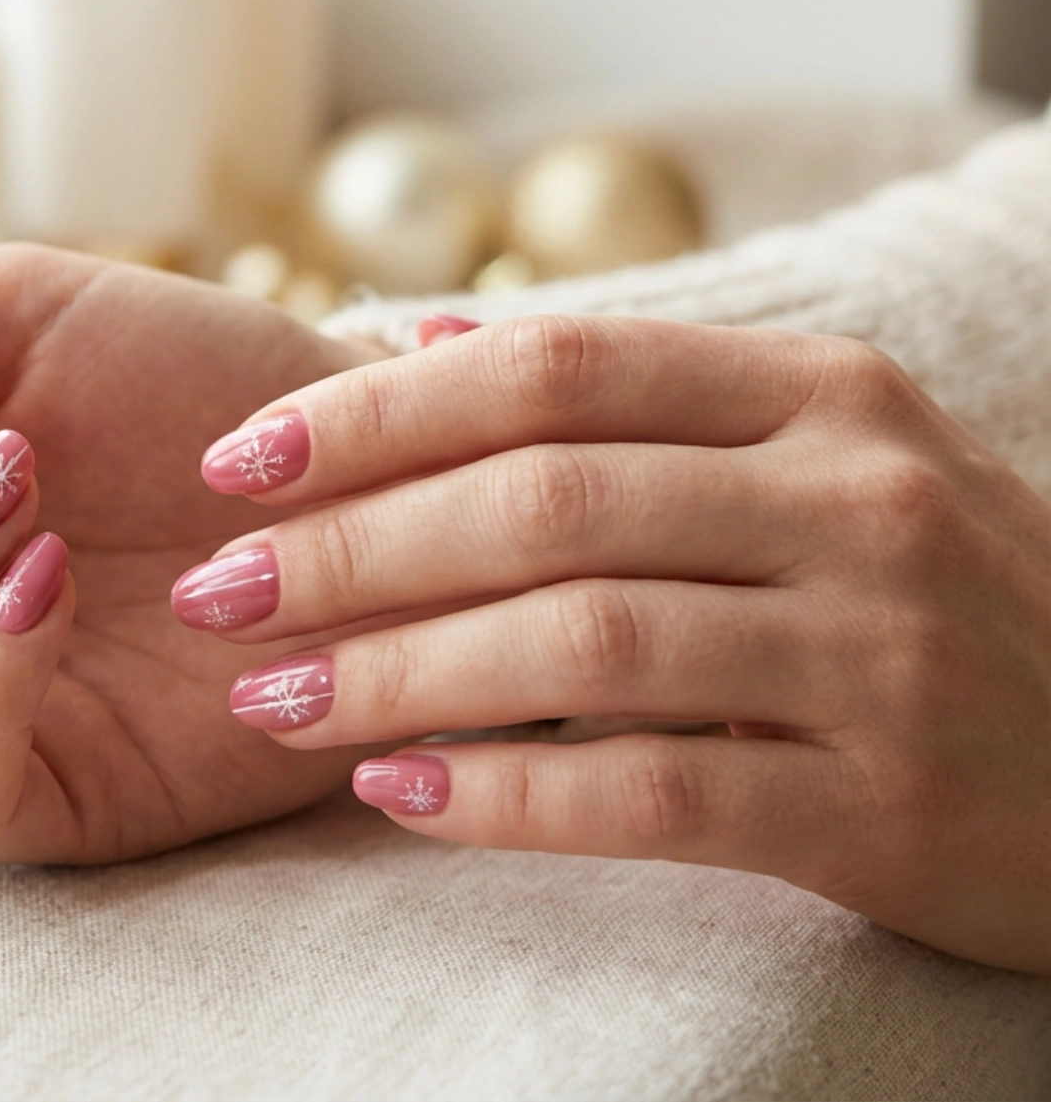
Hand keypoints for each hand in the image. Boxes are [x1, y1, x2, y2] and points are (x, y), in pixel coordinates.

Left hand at [189, 314, 1050, 973]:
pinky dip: (508, 794)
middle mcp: (856, 499)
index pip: (555, 369)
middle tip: (216, 590)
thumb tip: (416, 341)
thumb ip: (626, 399)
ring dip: (398, 671)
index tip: (239, 461)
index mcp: (819, 395)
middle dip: (353, 545)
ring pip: (584, 642)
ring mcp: (883, 651)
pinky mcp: (888, 803)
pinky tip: (397, 794)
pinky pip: (658, 792)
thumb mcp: (812, 456)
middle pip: (546, 499)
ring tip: (271, 697)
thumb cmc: (927, 594)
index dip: (376, 412)